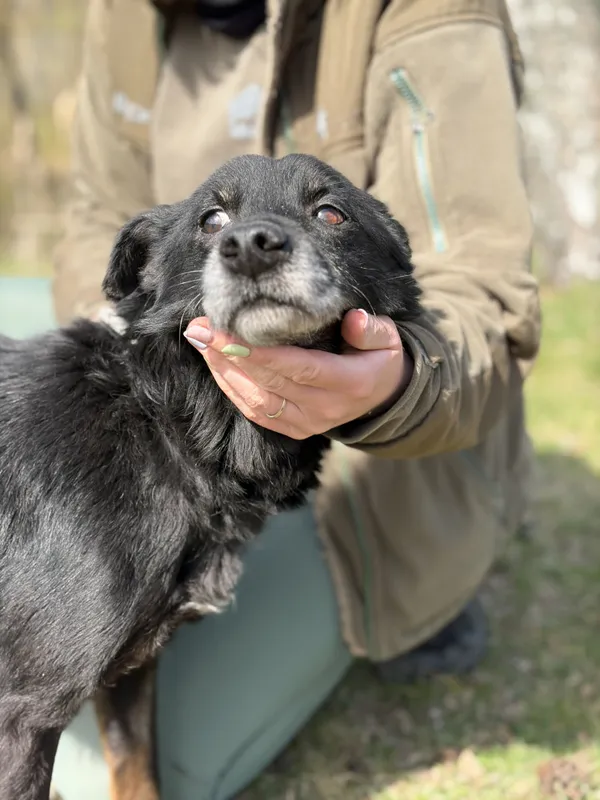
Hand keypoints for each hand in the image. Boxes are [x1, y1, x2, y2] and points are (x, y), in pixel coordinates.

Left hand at [184, 309, 413, 439]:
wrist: (383, 396)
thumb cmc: (379, 357)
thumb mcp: (389, 338)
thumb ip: (372, 329)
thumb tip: (353, 320)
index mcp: (349, 383)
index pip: (299, 367)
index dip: (260, 352)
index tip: (226, 330)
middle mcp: (325, 409)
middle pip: (270, 382)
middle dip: (230, 354)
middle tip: (200, 328)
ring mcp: (308, 423)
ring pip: (257, 400)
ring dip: (224, 371)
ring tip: (200, 342)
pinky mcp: (295, 429)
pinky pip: (256, 413)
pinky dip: (232, 389)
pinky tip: (215, 364)